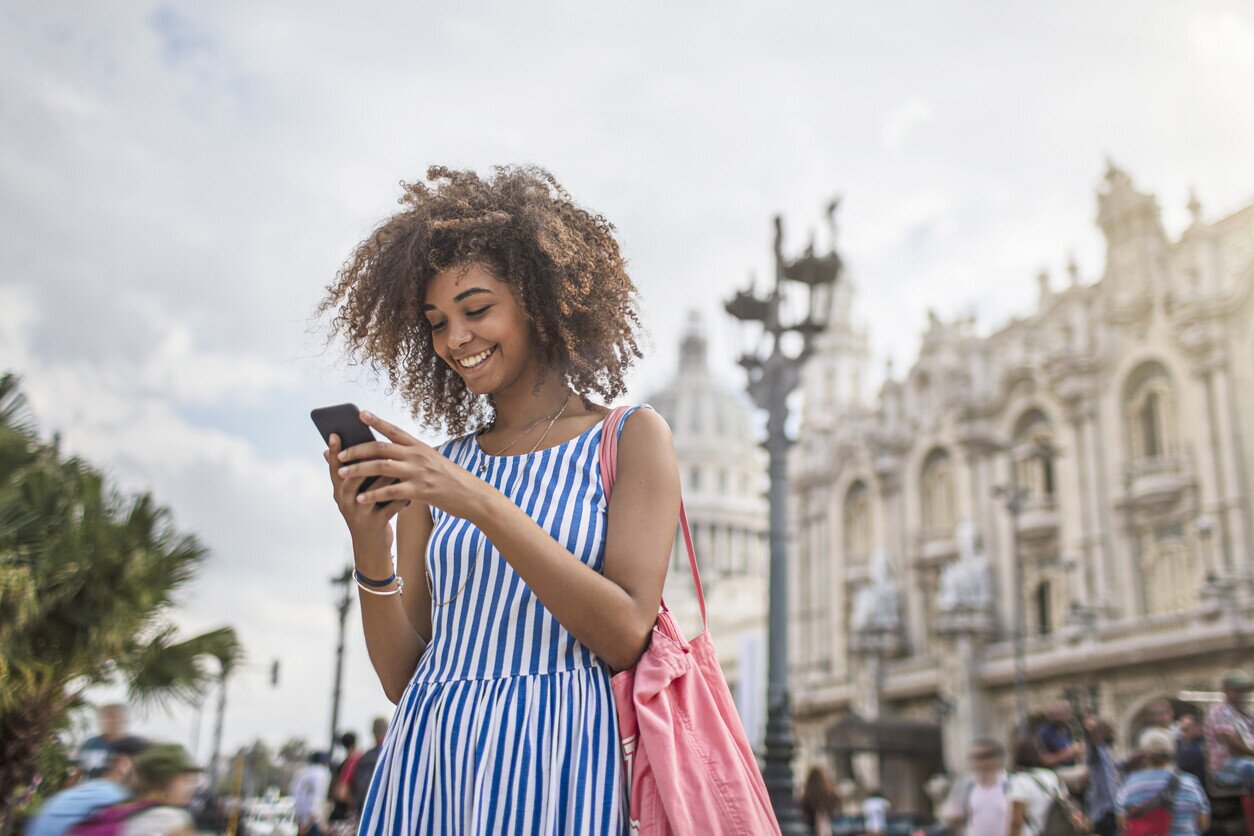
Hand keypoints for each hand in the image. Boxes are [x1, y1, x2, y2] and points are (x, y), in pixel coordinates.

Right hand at [323, 431, 395, 556]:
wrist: (371, 546)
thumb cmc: (365, 511)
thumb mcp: (354, 494)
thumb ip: (354, 472)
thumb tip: (352, 446)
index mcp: (339, 490)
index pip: (334, 467)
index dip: (335, 451)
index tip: (335, 432)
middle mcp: (345, 501)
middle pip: (352, 475)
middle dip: (365, 458)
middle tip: (378, 442)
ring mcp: (359, 513)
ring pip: (374, 489)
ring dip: (388, 474)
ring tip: (400, 461)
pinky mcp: (376, 524)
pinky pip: (391, 505)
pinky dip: (402, 494)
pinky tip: (412, 486)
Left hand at [335, 411, 485, 519]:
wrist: (473, 496)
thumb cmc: (451, 479)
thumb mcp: (433, 461)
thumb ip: (412, 456)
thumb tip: (389, 454)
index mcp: (420, 446)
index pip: (394, 430)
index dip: (376, 422)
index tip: (360, 414)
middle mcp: (417, 456)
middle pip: (381, 448)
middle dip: (357, 449)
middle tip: (340, 454)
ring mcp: (419, 472)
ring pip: (381, 467)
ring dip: (358, 469)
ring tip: (341, 473)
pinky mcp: (420, 491)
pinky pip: (390, 491)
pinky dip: (373, 494)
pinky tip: (360, 498)